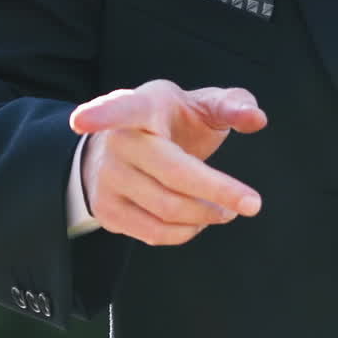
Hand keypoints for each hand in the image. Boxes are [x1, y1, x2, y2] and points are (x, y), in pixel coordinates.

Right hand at [70, 80, 266, 245]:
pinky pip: (153, 233)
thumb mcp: (200, 104)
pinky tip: (198, 220)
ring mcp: (107, 179)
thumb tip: (256, 118)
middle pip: (172, 173)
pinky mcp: (106, 211)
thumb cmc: (172, 122)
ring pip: (167, 208)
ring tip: (227, 210)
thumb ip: (233, 104)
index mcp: (139, 107)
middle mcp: (117, 142)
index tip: (81, 121)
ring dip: (206, 214)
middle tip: (252, 203)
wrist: (124, 149)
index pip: (120, 108)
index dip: (101, 113)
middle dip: (218, 190)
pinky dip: (186, 232)